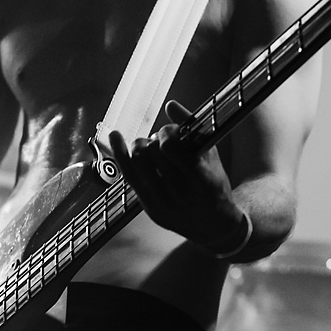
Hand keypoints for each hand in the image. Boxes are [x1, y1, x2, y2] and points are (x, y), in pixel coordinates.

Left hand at [108, 100, 246, 249]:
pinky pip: (128, 177)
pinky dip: (120, 153)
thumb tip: (170, 105)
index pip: (171, 148)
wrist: (213, 226)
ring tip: (150, 147)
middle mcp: (181, 194)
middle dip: (155, 138)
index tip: (172, 132)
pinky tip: (115, 135)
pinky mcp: (150, 208)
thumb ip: (192, 129)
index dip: (167, 132)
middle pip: (152, 153)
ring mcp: (163, 203)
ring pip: (137, 162)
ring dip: (141, 145)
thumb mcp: (212, 157)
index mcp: (202, 180)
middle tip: (162, 141)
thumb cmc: (214, 185)